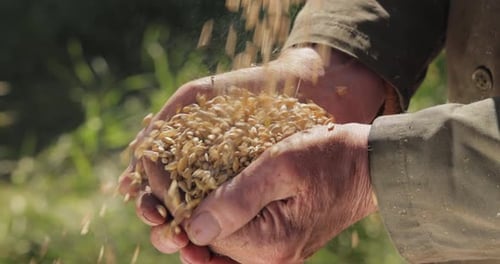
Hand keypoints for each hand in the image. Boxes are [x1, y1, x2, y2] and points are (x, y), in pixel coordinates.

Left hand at [120, 46, 385, 259]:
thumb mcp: (280, 165)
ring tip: (169, 201)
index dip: (169, 201)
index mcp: (266, 244)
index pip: (198, 231)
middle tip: (150, 196)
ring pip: (217, 250)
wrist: (369, 167)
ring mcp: (276, 256)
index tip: (148, 171)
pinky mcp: (280, 246)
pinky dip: (216, 231)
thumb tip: (193, 228)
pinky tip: (203, 212)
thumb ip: (235, 199)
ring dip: (192, 229)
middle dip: (174, 222)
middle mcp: (268, 260)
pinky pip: (237, 247)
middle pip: (204, 248)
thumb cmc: (329, 157)